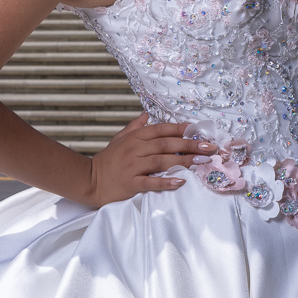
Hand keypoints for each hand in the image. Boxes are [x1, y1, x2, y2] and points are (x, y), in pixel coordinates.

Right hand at [82, 116, 216, 206]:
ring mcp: (132, 166)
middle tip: (209, 147)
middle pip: (166, 144)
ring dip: (183, 161)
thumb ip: (135, 127)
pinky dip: (165, 182)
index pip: (161, 129)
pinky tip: (180, 181)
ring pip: (161, 161)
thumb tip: (147, 114)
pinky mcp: (130, 183)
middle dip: (189, 144)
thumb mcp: (120, 139)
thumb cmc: (107, 160)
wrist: (88, 180)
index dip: (180, 129)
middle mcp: (135, 149)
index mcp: (135, 138)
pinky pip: (150, 182)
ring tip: (201, 162)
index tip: (197, 130)